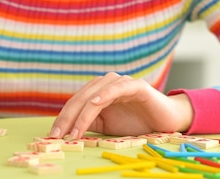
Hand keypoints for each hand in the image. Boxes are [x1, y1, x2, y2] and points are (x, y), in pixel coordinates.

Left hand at [48, 72, 193, 138]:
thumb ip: (89, 124)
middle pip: (80, 100)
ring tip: (73, 131)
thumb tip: (67, 132)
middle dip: (67, 119)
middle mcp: (104, 84)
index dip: (63, 119)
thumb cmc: (136, 122)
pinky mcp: (135, 85)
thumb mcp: (107, 126)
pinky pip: (116, 88)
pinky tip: (95, 104)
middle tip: (57, 135)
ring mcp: (119, 83)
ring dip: (82, 114)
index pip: (74, 104)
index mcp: (96, 92)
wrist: (166, 120)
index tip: (52, 135)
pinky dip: (104, 95)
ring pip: (94, 96)